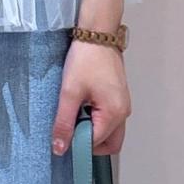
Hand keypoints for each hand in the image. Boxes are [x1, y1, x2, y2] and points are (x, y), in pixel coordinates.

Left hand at [53, 39, 129, 156]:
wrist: (98, 34)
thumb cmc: (86, 60)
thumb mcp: (69, 93)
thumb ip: (64, 123)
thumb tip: (60, 149)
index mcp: (114, 114)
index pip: (96, 144)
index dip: (78, 145)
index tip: (63, 137)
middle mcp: (124, 113)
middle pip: (110, 144)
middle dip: (90, 143)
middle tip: (71, 129)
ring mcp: (124, 105)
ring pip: (111, 133)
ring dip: (93, 131)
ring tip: (76, 115)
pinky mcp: (119, 98)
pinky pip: (111, 120)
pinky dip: (97, 121)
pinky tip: (82, 107)